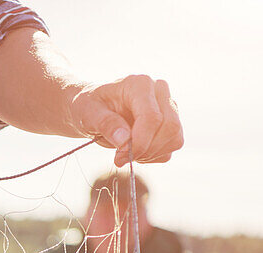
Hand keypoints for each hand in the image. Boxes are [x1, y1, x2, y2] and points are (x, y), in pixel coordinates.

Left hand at [69, 75, 183, 165]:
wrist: (95, 108)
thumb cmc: (89, 107)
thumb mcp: (88, 113)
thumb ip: (106, 124)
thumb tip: (125, 140)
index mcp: (140, 84)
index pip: (153, 117)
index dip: (140, 142)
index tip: (120, 156)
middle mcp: (159, 92)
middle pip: (169, 128)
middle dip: (145, 150)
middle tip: (119, 157)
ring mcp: (169, 107)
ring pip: (174, 139)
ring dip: (149, 154)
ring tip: (125, 152)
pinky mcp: (171, 123)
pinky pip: (172, 146)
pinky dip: (154, 156)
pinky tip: (135, 150)